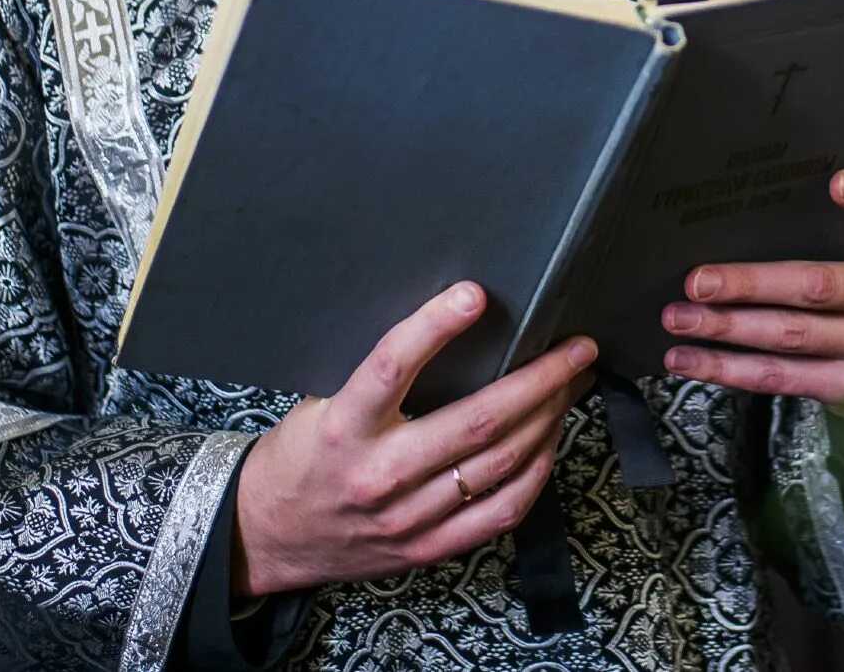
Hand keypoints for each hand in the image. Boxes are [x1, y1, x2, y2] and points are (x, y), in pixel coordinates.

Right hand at [233, 282, 596, 596]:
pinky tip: (549, 441)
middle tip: (575, 348)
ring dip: (548, 418)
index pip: (391, 366)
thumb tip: (452, 322)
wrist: (268, 535)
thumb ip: (378, 376)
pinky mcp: (427, 548)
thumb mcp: (322, 403)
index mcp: (342, 427)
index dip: (435, 327)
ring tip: (572, 386)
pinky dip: (537, 472)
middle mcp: (377, 474)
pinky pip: (501, 511)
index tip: (474, 294)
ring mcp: (407, 518)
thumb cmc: (303, 457)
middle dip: (540, 378)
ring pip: (500, 464)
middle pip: (476, 421)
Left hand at [661, 171, 843, 424]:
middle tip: (697, 280)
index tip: (836, 182)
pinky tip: (687, 359)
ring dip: (726, 328)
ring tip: (678, 317)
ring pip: (788, 335)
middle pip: (816, 285)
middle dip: (750, 283)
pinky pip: (778, 376)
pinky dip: (727, 369)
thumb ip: (837, 231)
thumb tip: (743, 208)